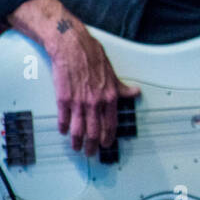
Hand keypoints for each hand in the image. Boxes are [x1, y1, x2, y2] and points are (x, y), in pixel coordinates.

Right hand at [45, 17, 141, 156]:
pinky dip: (64, 127)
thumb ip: (122, 88)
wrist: (72, 46)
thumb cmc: (92, 57)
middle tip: (90, 153)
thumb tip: (135, 93)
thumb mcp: (113, 73)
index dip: (108, 137)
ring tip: (76, 147)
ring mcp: (78, 102)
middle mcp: (95, 102)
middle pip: (94, 131)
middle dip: (92, 145)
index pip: (111, 124)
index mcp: (109, 97)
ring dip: (77, 141)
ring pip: (78, 129)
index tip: (106, 144)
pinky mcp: (63, 98)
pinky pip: (64, 119)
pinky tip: (64, 131)